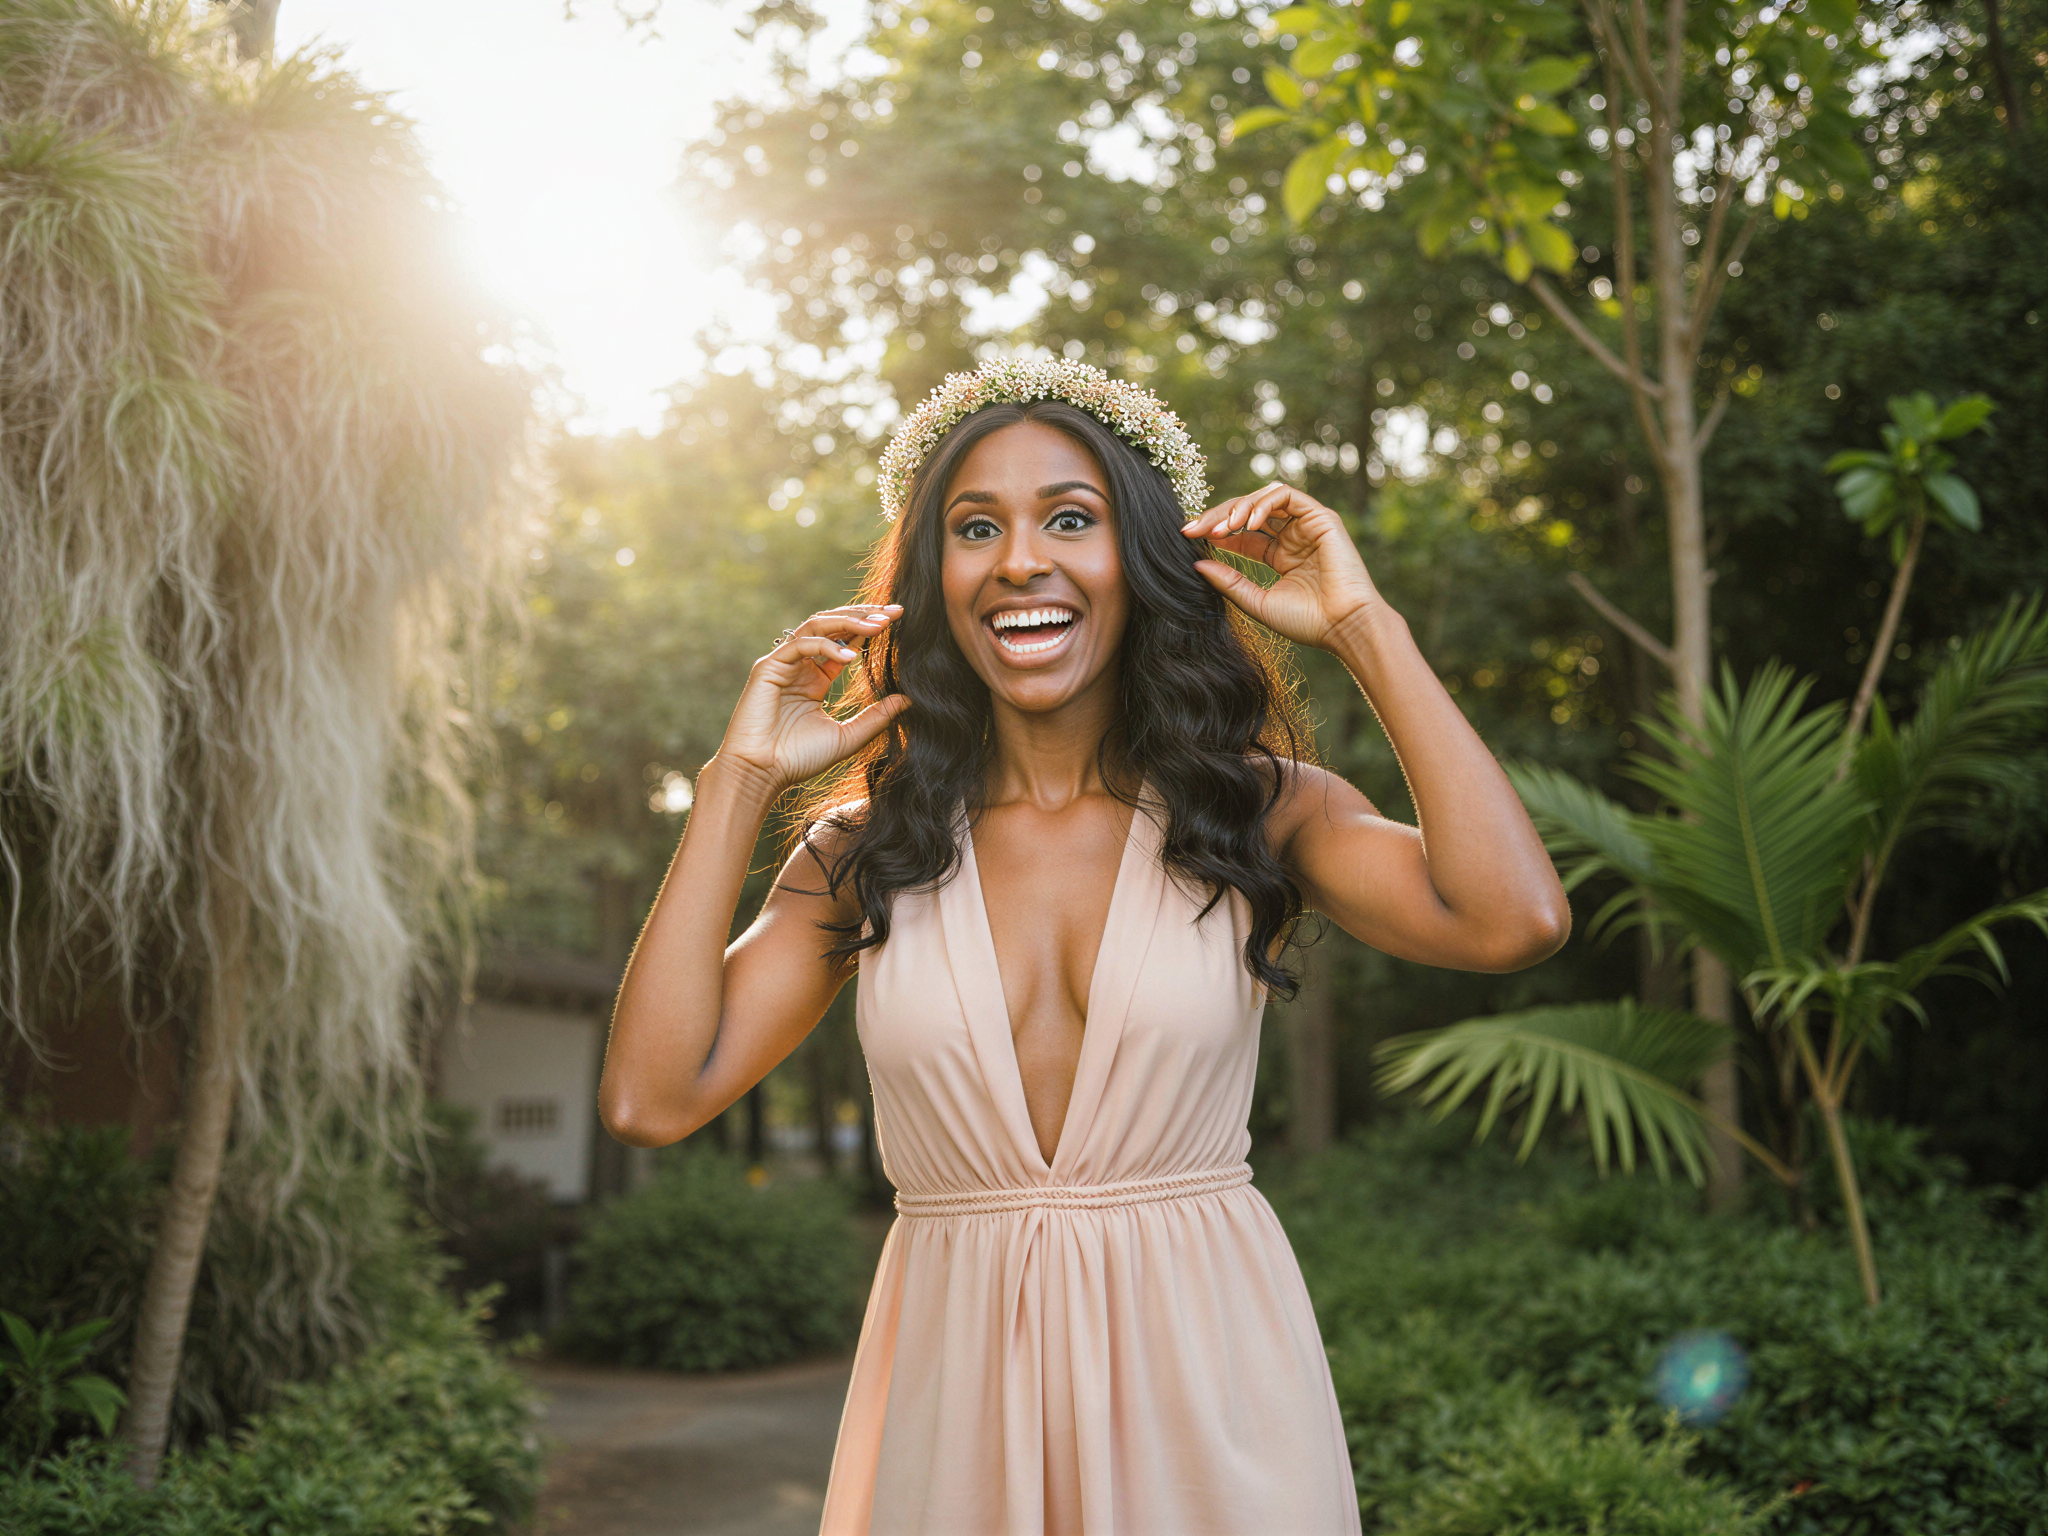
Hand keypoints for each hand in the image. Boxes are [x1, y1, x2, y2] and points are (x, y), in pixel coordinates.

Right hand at [715, 605, 910, 793]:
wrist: (762, 774)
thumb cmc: (798, 759)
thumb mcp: (847, 737)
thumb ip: (876, 717)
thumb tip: (909, 700)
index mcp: (816, 679)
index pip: (846, 643)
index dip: (870, 629)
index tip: (899, 621)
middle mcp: (800, 666)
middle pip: (832, 626)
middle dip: (863, 616)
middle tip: (894, 613)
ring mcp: (783, 664)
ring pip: (816, 626)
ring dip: (848, 622)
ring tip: (878, 626)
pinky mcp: (768, 668)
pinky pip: (800, 645)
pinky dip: (826, 646)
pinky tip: (850, 656)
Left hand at [1181, 483, 1384, 648]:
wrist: (1343, 627)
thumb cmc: (1307, 622)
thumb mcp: (1257, 602)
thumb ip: (1229, 582)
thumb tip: (1196, 564)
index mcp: (1279, 556)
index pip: (1240, 533)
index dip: (1213, 531)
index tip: (1186, 537)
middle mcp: (1292, 537)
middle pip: (1248, 512)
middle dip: (1218, 516)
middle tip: (1194, 528)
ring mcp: (1307, 525)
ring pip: (1265, 498)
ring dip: (1238, 508)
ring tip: (1221, 529)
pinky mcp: (1321, 517)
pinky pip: (1286, 495)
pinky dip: (1262, 504)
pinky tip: (1246, 524)